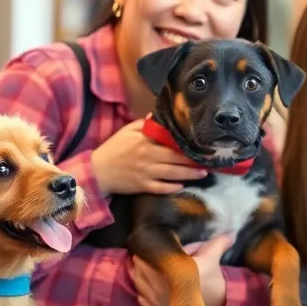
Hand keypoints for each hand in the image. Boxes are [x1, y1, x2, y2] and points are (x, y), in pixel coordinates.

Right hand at [91, 118, 207, 195]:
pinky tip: (183, 185)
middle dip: (194, 160)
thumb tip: (159, 116)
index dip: (187, 143)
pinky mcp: (142, 187)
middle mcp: (148, 157)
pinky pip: (161, 188)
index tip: (202, 143)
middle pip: (177, 159)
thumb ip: (144, 124)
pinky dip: (173, 187)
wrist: (96, 172)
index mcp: (146, 141)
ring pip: (173, 174)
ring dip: (190, 174)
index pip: (171, 141)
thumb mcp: (127, 131)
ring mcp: (146, 173)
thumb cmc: (113, 149)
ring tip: (203, 173)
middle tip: (210, 161)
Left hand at [131, 234, 234, 305]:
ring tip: (142, 267)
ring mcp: (157, 300)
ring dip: (138, 275)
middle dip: (141, 262)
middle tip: (145, 255)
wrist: (214, 305)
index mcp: (173, 272)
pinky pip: (141, 298)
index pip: (148, 260)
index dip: (146, 252)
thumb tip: (232, 231)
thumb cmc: (210, 278)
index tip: (148, 246)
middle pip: (139, 271)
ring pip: (138, 284)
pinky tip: (145, 284)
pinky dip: (141, 290)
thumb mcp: (213, 258)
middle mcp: (161, 287)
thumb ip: (218, 242)